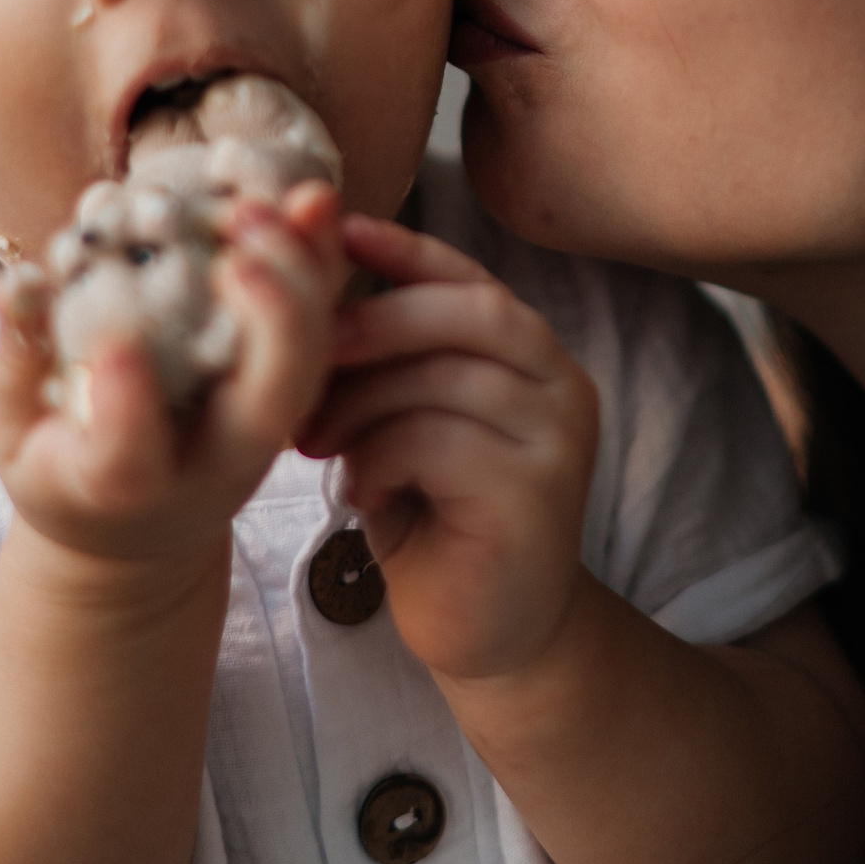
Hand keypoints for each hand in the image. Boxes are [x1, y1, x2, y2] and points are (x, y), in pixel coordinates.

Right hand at [0, 181, 346, 567]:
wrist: (138, 527)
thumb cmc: (64, 473)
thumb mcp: (16, 435)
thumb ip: (17, 362)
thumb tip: (18, 282)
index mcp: (129, 488)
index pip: (130, 461)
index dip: (125, 409)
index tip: (113, 349)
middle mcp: (215, 462)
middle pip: (267, 403)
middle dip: (268, 320)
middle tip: (237, 248)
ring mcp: (265, 427)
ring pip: (311, 358)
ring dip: (304, 275)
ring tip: (275, 203)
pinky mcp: (290, 389)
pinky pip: (322, 323)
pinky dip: (321, 261)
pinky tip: (310, 200)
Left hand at [295, 215, 600, 679]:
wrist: (488, 630)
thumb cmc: (433, 516)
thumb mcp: (403, 420)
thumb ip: (384, 362)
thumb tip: (302, 283)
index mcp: (531, 355)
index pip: (469, 278)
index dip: (402, 250)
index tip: (332, 233)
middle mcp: (561, 384)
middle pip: (469, 313)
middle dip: (375, 319)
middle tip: (304, 348)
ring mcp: (559, 439)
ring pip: (447, 378)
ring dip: (362, 401)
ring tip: (314, 439)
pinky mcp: (540, 494)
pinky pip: (442, 442)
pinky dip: (380, 457)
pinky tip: (359, 492)